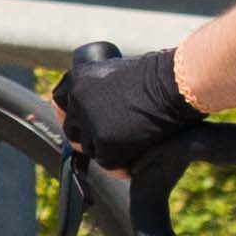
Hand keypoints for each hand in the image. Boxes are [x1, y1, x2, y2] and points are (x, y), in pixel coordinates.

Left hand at [52, 39, 206, 189]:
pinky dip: (120, 164)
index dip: (72, 114)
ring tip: (131, 142)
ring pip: (90, 149)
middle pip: (71, 130)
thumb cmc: (158, 75)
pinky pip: (107, 164)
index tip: (82, 122)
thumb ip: (102, 87)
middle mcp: (77, 101)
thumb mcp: (119, 71)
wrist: (175, 85)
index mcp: (78, 79)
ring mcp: (90, 125)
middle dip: (88, 136)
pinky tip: (135, 156)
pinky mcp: (105, 147)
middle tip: (111, 138)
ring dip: (106, 149)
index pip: (60, 102)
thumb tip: (100, 109)